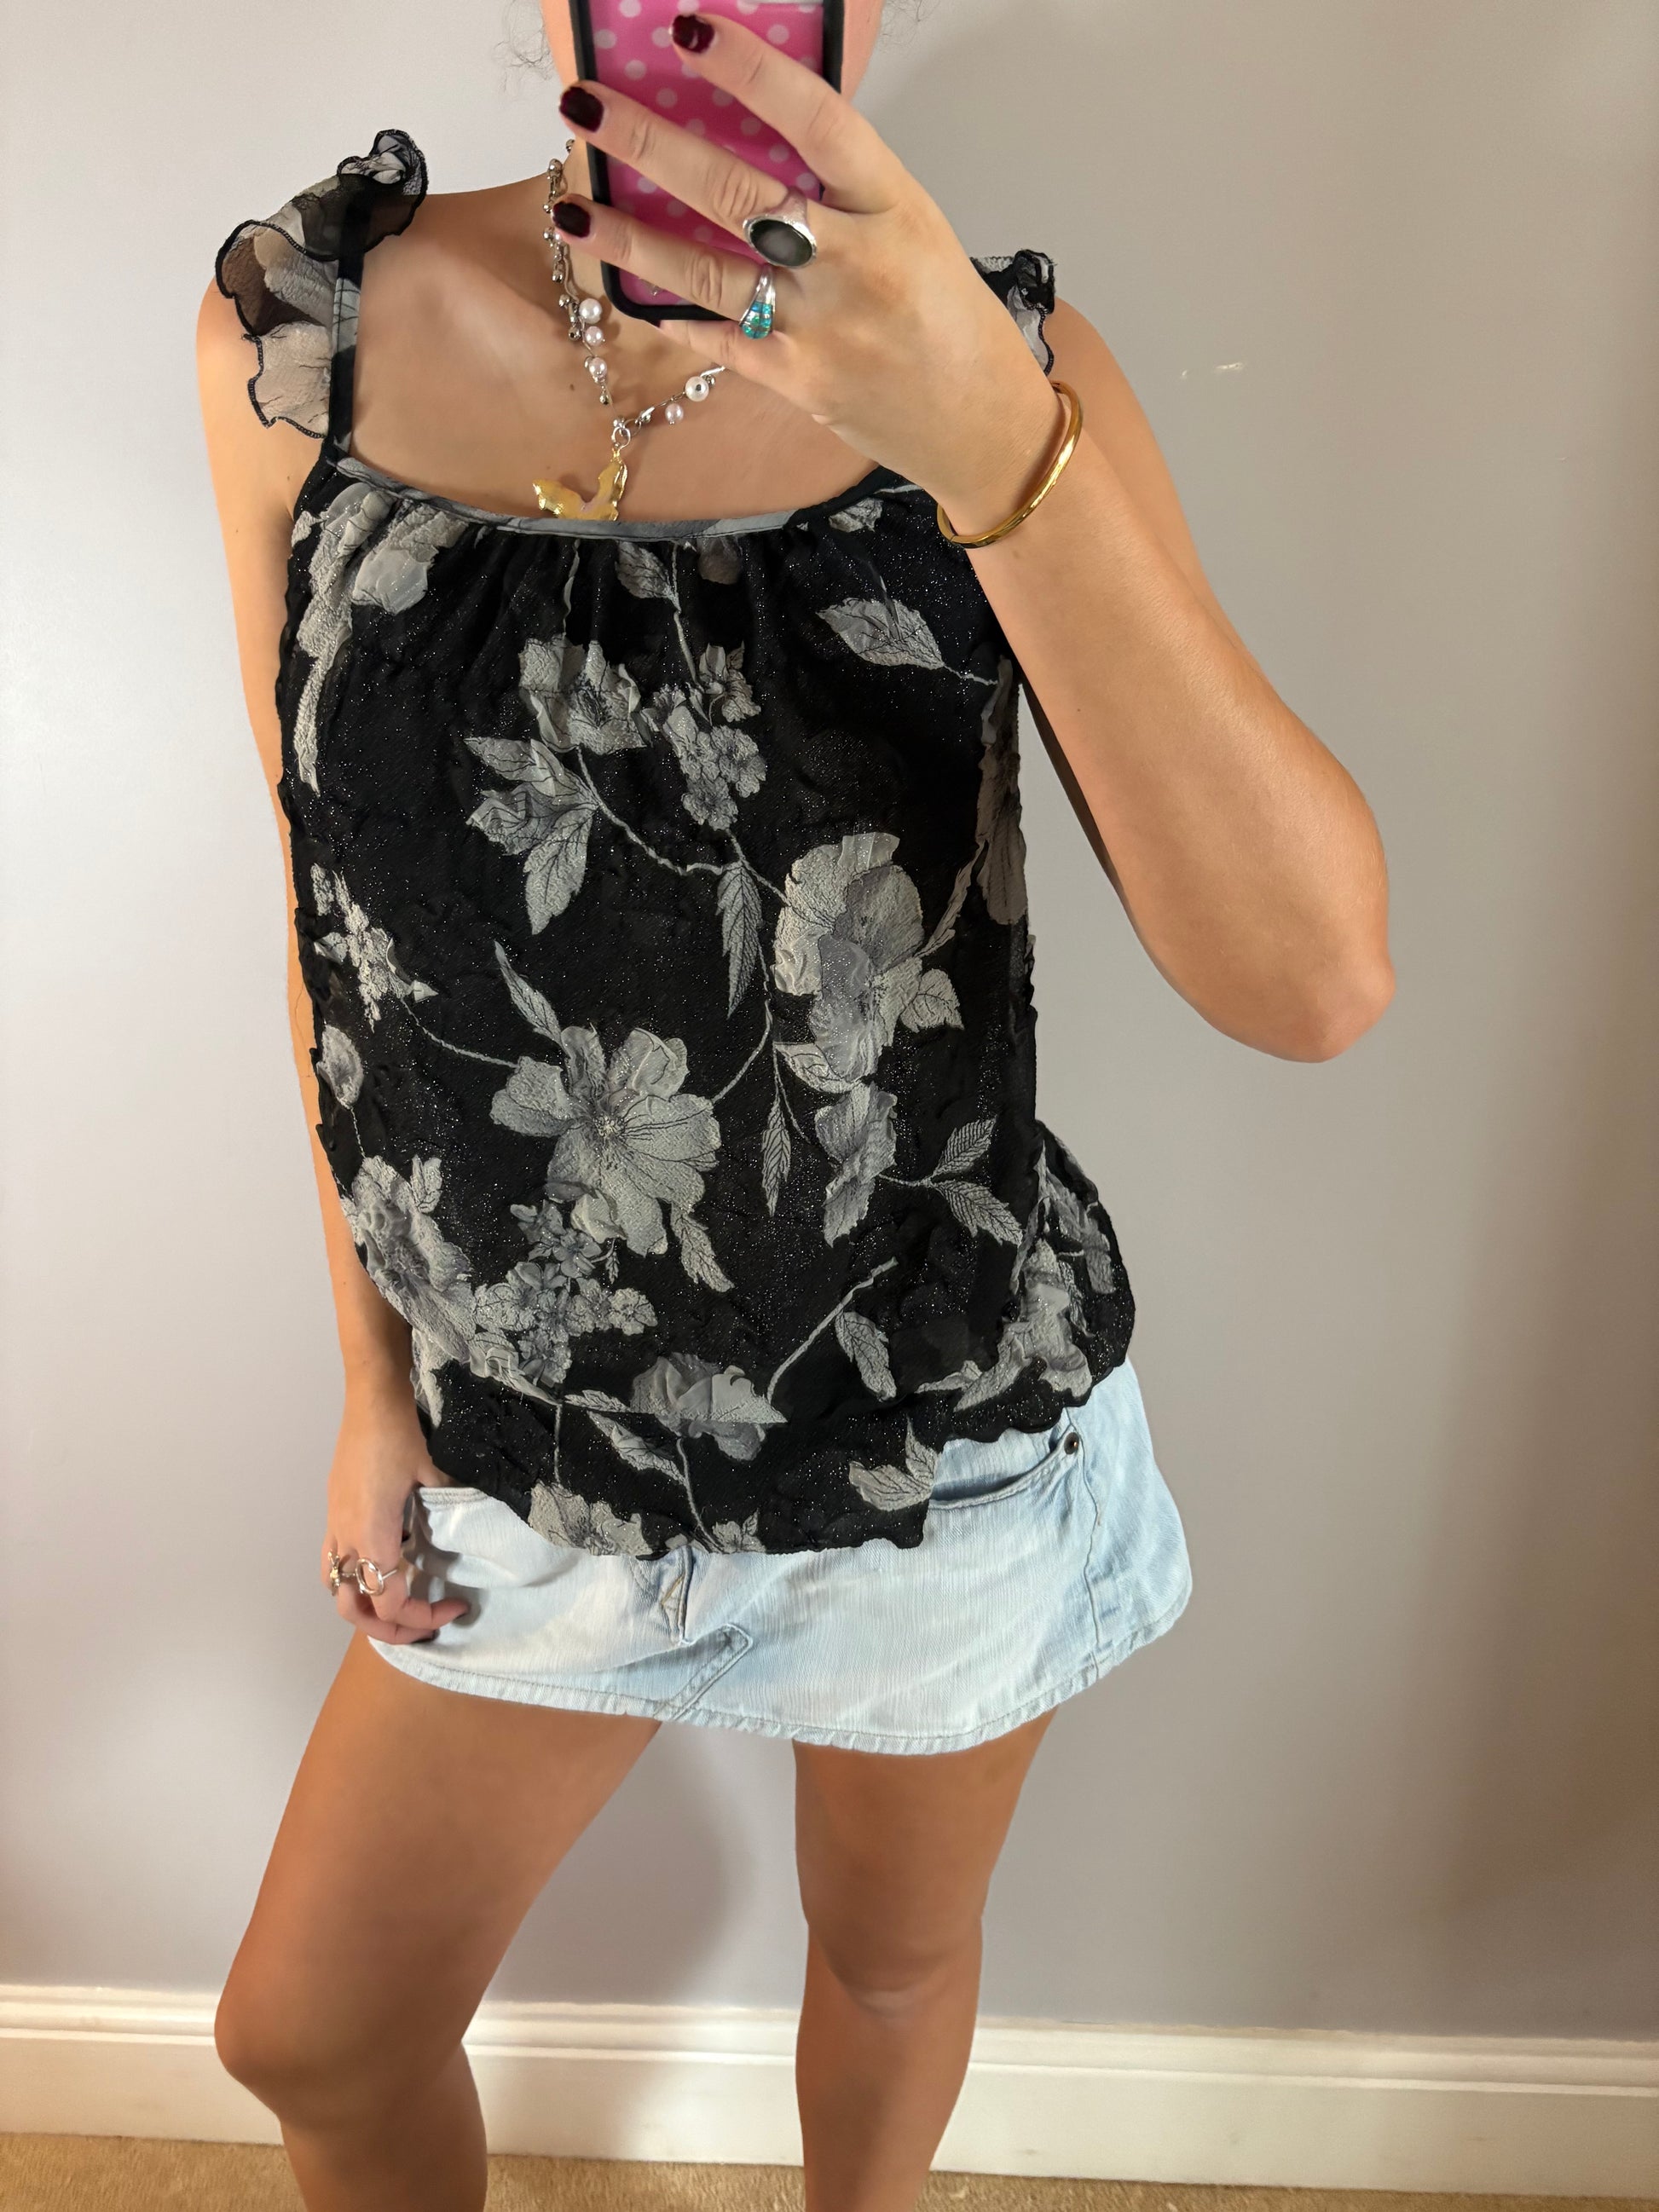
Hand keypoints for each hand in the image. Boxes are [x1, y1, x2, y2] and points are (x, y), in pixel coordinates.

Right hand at [320, 1383, 469, 1643]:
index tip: (457, 1605)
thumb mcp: (436, 1475)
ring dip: (364, 1609)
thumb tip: (470, 1534)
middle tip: (427, 1625)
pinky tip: (385, 1564)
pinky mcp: (333, 1511)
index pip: (390, 1604)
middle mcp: (347, 1538)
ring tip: (400, 1607)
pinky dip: (354, 1577)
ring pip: (336, 1589)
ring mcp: (335, 1525)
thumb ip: (450, 1512)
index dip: (423, 1619)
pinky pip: (333, 1561)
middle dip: (390, 1630)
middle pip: (354, 1610)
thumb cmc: (402, 1432)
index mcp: (373, 1535)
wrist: (371, 1397)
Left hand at [553, 11, 1062, 530]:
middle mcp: (855, 262)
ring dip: (630, 239)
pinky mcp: (797, 382)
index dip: (749, 71)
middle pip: (736, 191)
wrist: (980, 425)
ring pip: (707, 271)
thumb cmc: (948, 316)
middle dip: (650, 143)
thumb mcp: (913, 229)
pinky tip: (630, 292)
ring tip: (574, 208)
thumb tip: (753, 137)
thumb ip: (843, 190)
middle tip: (586, 105)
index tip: (688, 31)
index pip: (816, 120)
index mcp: (894, 206)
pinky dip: (673, 314)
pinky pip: (719, 338)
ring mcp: (821, 327)